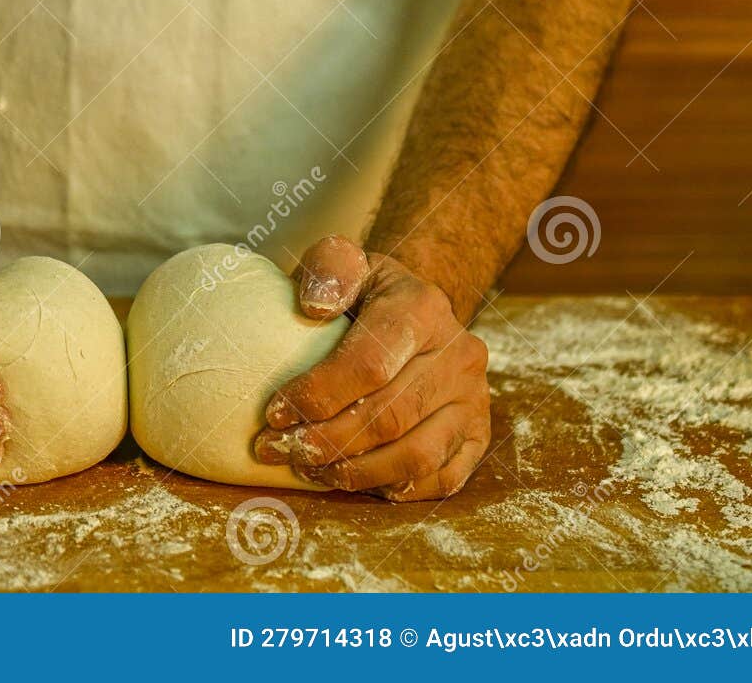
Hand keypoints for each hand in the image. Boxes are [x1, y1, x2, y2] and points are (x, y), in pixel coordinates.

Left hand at [252, 235, 489, 499]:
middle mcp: (460, 354)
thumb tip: (314, 307)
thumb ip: (327, 268)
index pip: (370, 363)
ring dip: (356, 472)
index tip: (273, 413)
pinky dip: (393, 489)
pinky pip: (442, 479)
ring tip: (308, 469)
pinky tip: (349, 480)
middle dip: (326, 441)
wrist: (415, 310)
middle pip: (391, 417)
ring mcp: (474, 398)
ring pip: (418, 456)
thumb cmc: (364, 292)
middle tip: (277, 450)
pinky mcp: (478, 434)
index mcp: (423, 309)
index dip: (318, 395)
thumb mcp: (343, 262)